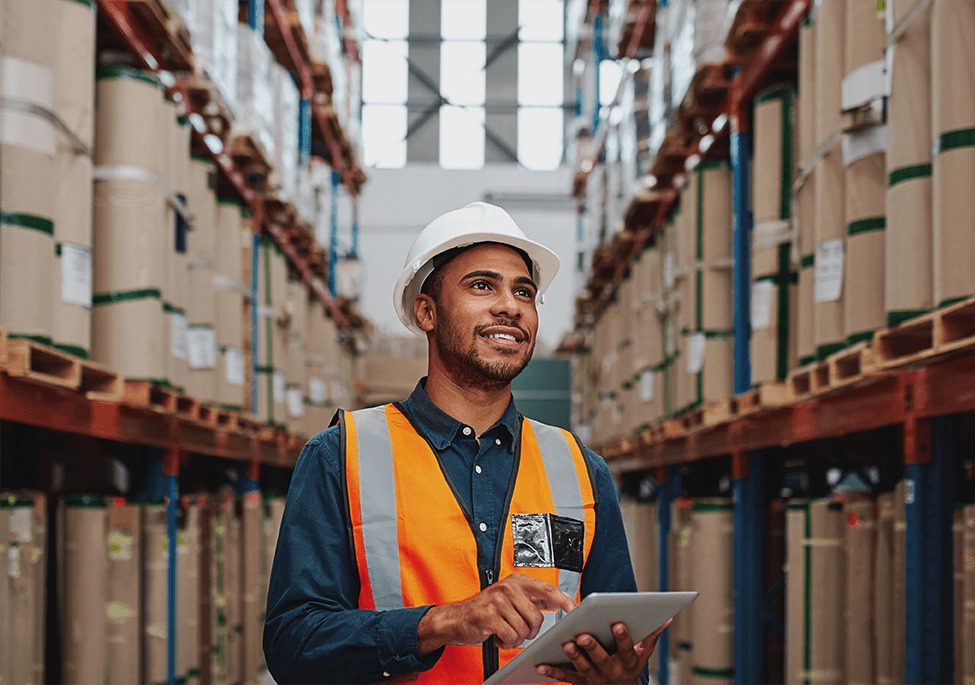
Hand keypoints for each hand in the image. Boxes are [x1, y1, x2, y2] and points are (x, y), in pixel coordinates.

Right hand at [417, 574, 575, 653]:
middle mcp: (508, 587)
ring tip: (504, 631)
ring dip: (516, 638)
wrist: (456, 619)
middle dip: (530, 631)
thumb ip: (532, 599)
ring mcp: (498, 600)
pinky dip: (505, 642)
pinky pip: (510, 636)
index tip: (574, 609)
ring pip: (524, 629)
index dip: (563, 600)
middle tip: (517, 630)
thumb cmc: (485, 610)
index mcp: (517, 581)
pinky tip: (497, 635)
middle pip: (537, 617)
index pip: (546, 590)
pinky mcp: (489, 615)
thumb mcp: (510, 598)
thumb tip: (561, 601)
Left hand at [535, 618, 671, 683]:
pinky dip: (552, 671)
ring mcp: (595, 678)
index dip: (623, 636)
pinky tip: (540, 664)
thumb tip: (666, 617)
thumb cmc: (630, 665)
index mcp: (628, 661)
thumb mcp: (643, 653)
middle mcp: (612, 670)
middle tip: (583, 635)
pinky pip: (565, 676)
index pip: (626, 647)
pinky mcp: (580, 682)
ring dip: (573, 656)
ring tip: (565, 643)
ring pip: (583, 667)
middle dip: (592, 647)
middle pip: (602, 659)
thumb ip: (652, 635)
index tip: (619, 623)